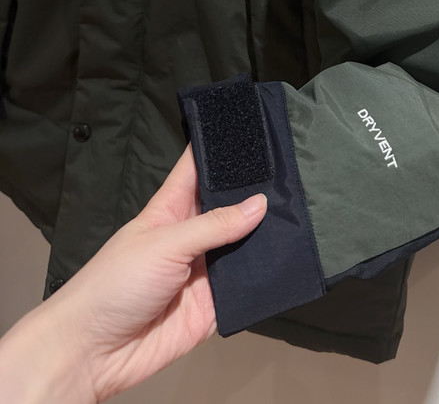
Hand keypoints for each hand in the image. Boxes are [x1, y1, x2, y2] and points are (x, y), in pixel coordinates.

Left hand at [0, 143, 266, 403]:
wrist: (94, 352)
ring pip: (244, 245)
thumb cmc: (114, 284)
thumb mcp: (164, 244)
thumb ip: (214, 225)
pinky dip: (266, 276)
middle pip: (230, 206)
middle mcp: (192, 235)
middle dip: (256, 192)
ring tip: (299, 213)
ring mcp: (205, 270)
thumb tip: (259, 204)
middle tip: (291, 174)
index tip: (254, 129)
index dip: (221, 149)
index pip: (199, 169)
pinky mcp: (215, 305)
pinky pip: (247, 287)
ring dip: (266, 235)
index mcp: (171, 208)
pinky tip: (290, 259)